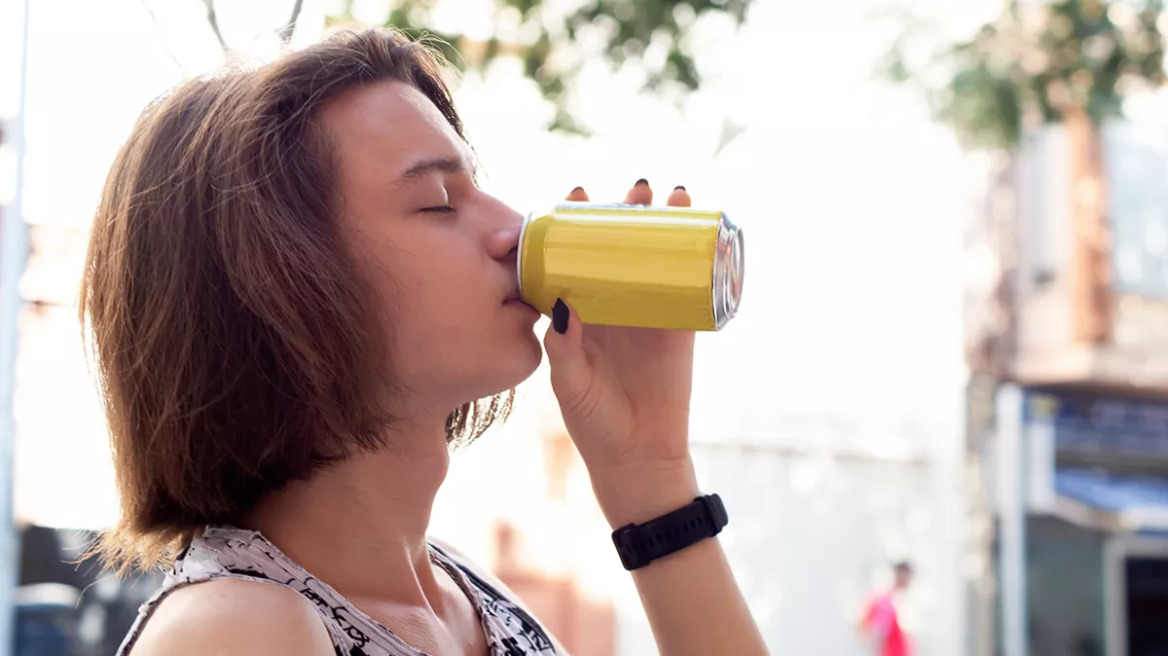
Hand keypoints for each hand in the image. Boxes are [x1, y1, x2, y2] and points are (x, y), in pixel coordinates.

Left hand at [543, 181, 699, 525]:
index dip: (572, 224)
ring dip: (661, 222)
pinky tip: (702, 225)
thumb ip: (563, 347)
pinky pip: (690, 282)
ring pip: (653, 256)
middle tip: (631, 191)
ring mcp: (647, 311)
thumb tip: (562, 302)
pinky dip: (697, 253)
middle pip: (616, 246)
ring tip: (666, 195)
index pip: (570, 256)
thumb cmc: (594, 422)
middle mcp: (612, 303)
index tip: (572, 197)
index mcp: (577, 310)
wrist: (639, 456)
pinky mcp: (680, 326)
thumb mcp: (569, 384)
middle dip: (623, 212)